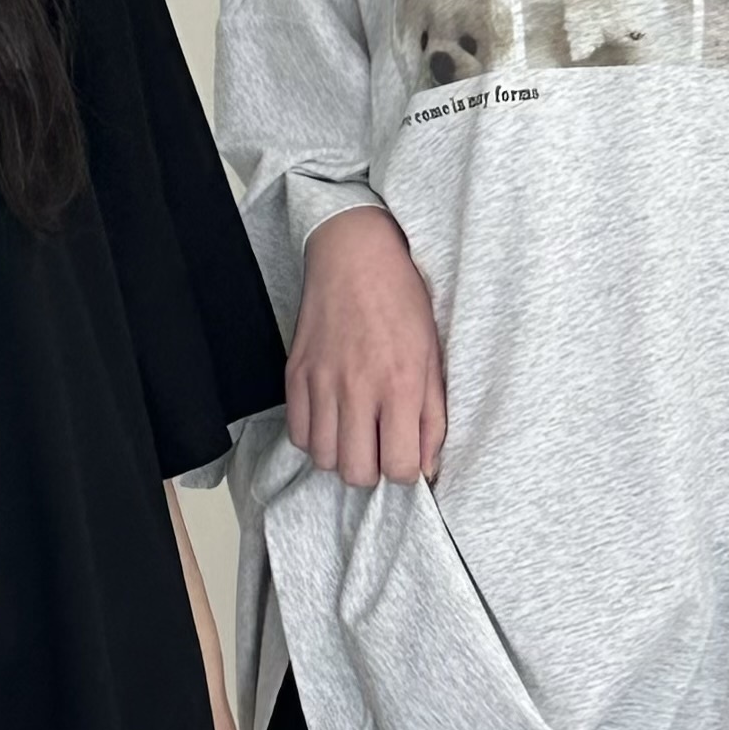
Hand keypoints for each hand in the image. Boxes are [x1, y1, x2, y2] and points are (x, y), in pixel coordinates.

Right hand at [287, 203, 445, 486]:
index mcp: (401, 385)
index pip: (398, 467)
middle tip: (378, 449)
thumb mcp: (433, 357)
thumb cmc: (401, 302)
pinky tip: (331, 419)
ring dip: (341, 456)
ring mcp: (321, 382)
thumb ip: (433, 417)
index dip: (405, 472)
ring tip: (354, 435)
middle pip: (355, 472)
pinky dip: (314, 437)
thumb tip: (427, 467)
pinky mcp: (295, 374)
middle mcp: (358, 389)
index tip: (405, 456)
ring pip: (323, 458)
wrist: (354, 257)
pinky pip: (297, 433)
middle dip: (371, 471)